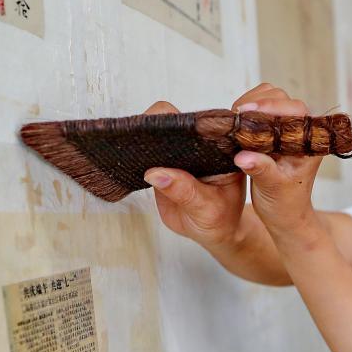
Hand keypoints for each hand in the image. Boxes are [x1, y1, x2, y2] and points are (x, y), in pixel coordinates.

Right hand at [141, 99, 246, 247]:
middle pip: (175, 120)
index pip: (203, 124)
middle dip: (156, 127)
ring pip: (156, 132)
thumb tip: (154, 173)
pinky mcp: (163, 160)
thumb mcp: (208, 209)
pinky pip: (147, 150)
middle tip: (143, 144)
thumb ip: (186, 192)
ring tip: (133, 153)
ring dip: (143, 138)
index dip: (184, 124)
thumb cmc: (220, 218)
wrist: (212, 231)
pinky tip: (129, 161)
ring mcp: (181, 150)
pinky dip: (137, 153)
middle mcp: (200, 142)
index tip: (165, 133)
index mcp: (222, 147)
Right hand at [232, 85, 322, 239]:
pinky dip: (245, 111)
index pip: (295, 110)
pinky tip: (236, 125)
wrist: (284, 214)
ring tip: (235, 122)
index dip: (271, 107)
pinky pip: (259, 108)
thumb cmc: (285, 203)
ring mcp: (287, 127)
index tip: (247, 112)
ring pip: (268, 98)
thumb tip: (243, 156)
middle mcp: (301, 130)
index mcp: (310, 141)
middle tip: (236, 118)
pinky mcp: (273, 128)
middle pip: (280, 99)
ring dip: (249, 105)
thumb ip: (261, 170)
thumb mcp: (273, 187)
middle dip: (257, 104)